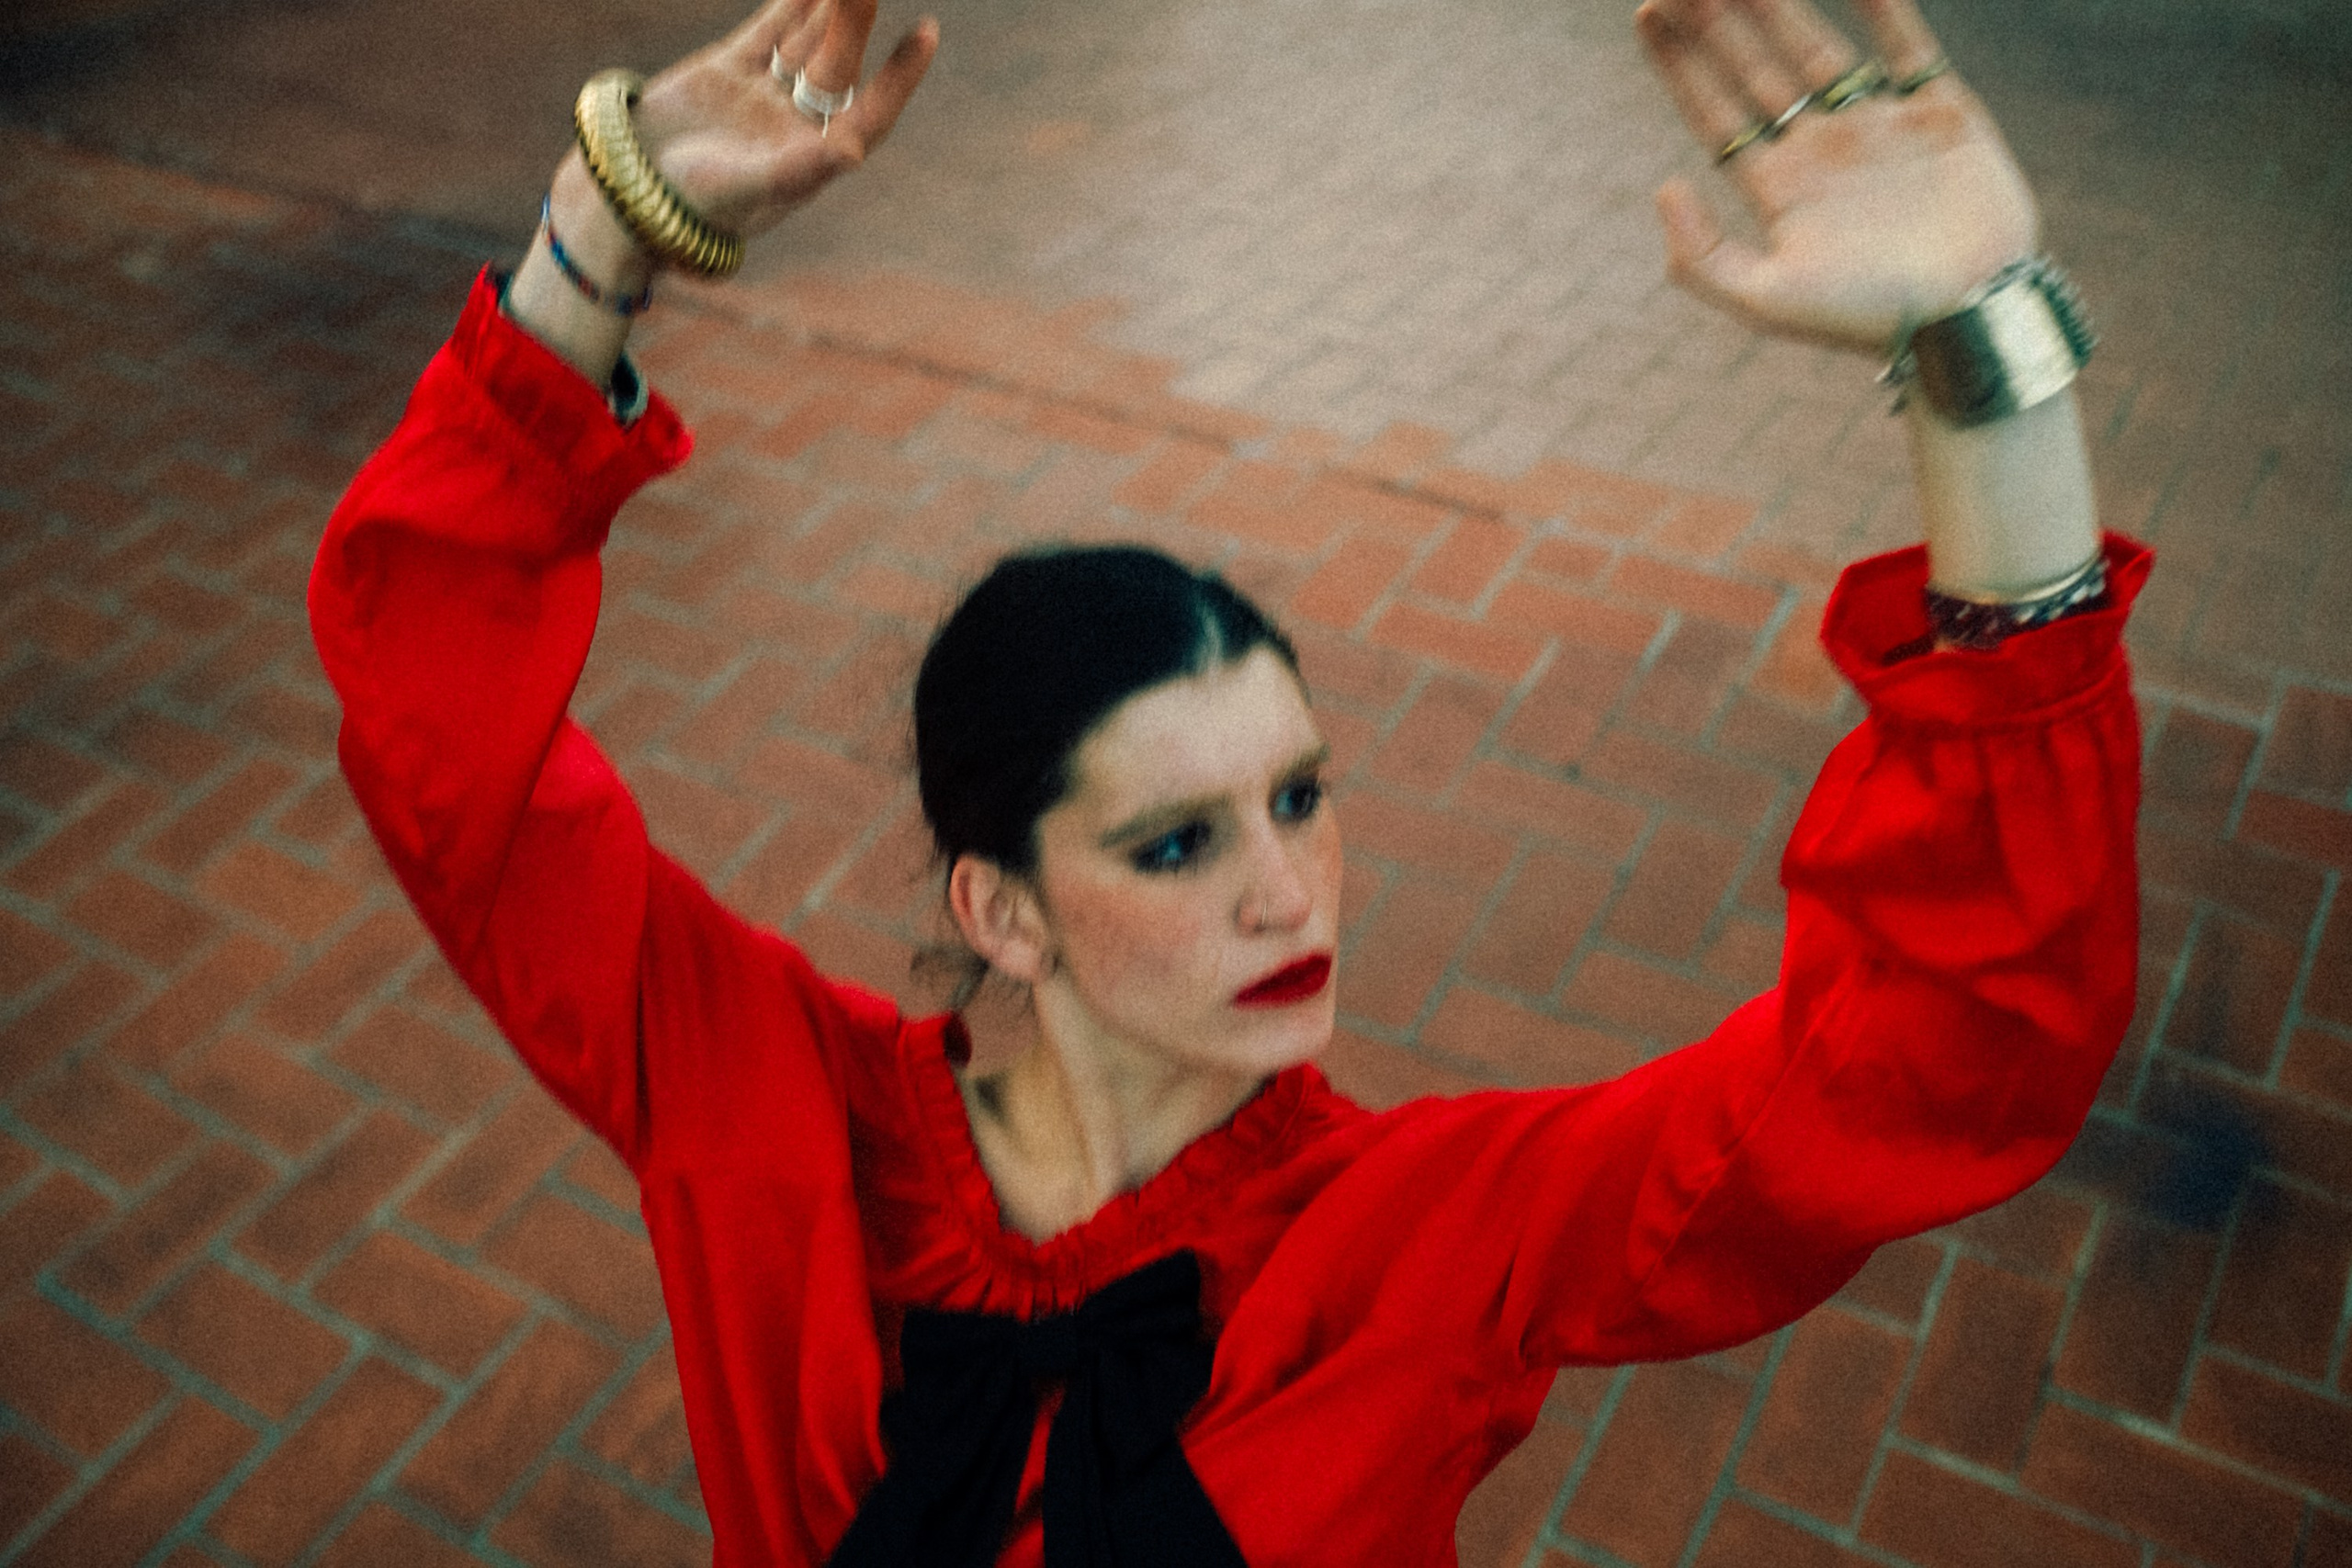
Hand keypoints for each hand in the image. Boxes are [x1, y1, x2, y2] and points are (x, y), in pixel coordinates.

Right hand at [513, 0, 933, 380]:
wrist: (632, 190)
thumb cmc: (696, 204)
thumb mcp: (751, 188)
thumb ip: (802, 169)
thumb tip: (853, 152)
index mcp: (814, 155)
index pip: (872, 109)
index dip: (901, 74)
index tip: (927, 31)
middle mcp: (795, 123)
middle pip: (835, 63)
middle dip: (854, 20)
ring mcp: (763, 94)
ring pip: (805, 41)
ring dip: (829, 5)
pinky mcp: (727, 72)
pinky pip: (767, 31)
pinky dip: (789, 4)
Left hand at [1636, 0, 2037, 353]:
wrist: (1968, 317)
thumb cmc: (1866, 319)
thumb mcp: (1765, 301)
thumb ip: (1701, 256)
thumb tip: (1665, 187)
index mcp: (1778, 187)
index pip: (1716, 110)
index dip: (1680, 62)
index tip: (1648, 12)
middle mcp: (1822, 149)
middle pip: (1757, 67)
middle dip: (1718, 19)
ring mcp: (1879, 127)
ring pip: (1819, 47)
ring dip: (1779, 3)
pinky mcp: (1942, 113)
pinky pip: (1908, 45)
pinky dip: (1885, 5)